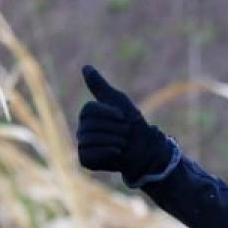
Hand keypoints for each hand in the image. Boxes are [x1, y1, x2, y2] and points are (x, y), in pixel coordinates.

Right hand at [76, 64, 173, 181]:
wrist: (145, 148)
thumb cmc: (132, 123)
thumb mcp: (117, 100)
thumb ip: (100, 85)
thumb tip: (85, 67)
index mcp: (87, 114)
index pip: (89, 110)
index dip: (109, 113)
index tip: (122, 117)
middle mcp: (82, 129)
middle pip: (90, 125)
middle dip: (114, 128)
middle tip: (125, 133)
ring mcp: (83, 145)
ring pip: (90, 139)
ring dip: (113, 140)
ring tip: (123, 143)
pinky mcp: (86, 160)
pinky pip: (88, 154)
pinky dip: (106, 153)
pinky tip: (117, 153)